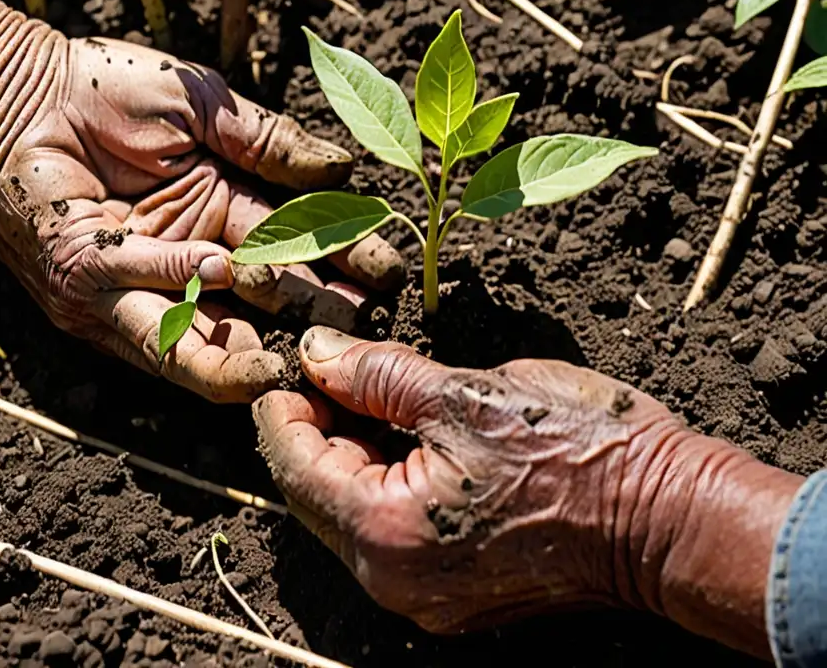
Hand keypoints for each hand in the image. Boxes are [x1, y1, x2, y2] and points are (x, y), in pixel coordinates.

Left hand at [0, 37, 402, 403]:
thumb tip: (343, 169)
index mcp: (222, 215)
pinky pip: (140, 295)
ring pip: (199, 333)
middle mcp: (188, 259)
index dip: (341, 259)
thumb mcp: (202, 106)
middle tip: (357, 325)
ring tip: (291, 363)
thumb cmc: (105, 88)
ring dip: (245, 351)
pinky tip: (223, 273)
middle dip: (310, 315)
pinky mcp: (86, 283)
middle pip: (261, 302)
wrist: (14, 87)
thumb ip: (268, 140)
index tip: (386, 270)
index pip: (296, 246)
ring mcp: (138, 280)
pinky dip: (179, 283)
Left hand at [254, 328, 801, 655]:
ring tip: (369, 399)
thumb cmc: (579, 452)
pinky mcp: (455, 596)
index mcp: (386, 531)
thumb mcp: (467, 394)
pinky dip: (385, 488)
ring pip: (354, 518)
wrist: (669, 520)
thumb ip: (378, 376)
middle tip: (327, 375)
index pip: (296, 467)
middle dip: (315, 433)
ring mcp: (426, 597)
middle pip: (318, 498)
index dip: (282, 411)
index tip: (286, 369)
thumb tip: (318, 355)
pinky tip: (405, 443)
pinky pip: (392, 537)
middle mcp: (395, 580)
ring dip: (351, 459)